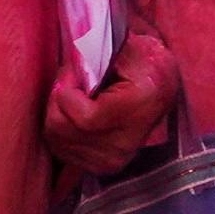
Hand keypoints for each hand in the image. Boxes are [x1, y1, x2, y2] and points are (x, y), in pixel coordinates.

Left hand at [43, 34, 180, 179]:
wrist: (160, 89)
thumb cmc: (141, 62)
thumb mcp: (125, 45)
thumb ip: (96, 49)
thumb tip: (73, 58)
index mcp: (141, 108)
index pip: (84, 118)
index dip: (66, 90)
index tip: (73, 72)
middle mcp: (127, 143)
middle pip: (62, 129)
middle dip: (57, 98)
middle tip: (71, 81)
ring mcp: (114, 160)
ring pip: (55, 139)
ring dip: (56, 111)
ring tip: (76, 96)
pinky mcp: (101, 168)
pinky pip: (58, 149)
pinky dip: (59, 128)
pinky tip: (75, 114)